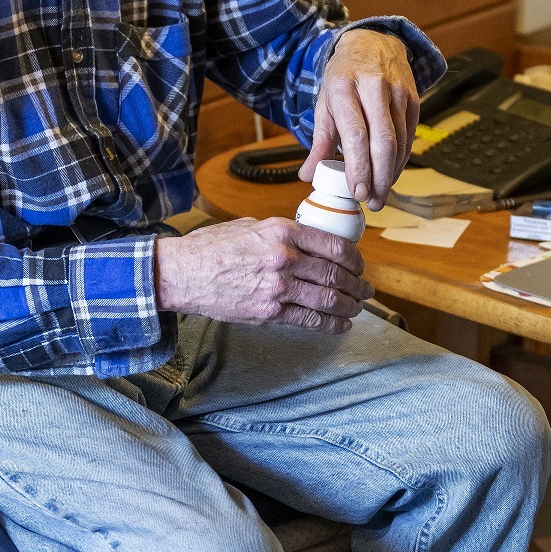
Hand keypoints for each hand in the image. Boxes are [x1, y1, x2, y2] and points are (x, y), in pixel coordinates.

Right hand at [153, 217, 373, 332]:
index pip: (335, 246)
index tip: (360, 266)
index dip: (356, 260)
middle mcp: (285, 258)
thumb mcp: (253, 226)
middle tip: (367, 290)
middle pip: (337, 275)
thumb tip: (313, 241)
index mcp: (283, 232)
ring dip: (350, 307)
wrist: (183, 273)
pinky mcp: (269, 312)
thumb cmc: (214, 247)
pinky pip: (310, 321)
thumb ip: (284, 233)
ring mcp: (278, 287)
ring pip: (329, 300)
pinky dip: (332, 325)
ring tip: (357, 308)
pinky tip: (341, 325)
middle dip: (358, 286)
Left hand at [304, 29, 419, 208]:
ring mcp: (397, 92)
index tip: (358, 193)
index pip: (355, 135)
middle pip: (383, 143)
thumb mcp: (325, 102)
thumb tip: (308, 176)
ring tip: (381, 195)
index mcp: (343, 88)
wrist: (372, 43)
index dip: (359, 168)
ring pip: (400, 142)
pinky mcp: (413, 99)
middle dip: (380, 178)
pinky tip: (391, 174)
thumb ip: (319, 141)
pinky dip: (401, 161)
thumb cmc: (344, 76)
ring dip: (392, 174)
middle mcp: (373, 88)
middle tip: (373, 202)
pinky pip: (409, 138)